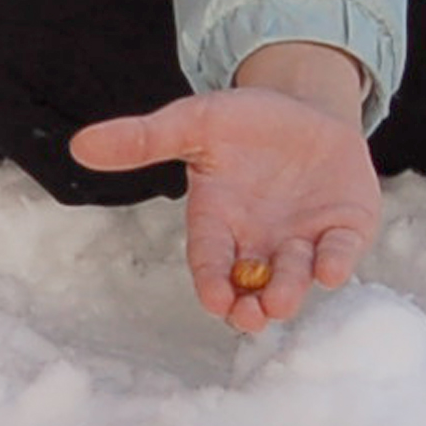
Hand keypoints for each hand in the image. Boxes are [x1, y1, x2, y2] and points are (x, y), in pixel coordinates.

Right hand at [69, 43, 379, 333]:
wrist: (306, 108)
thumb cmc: (244, 123)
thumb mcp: (193, 123)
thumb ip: (144, 139)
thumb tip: (80, 145)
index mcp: (220, 224)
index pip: (210, 262)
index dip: (210, 282)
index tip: (212, 301)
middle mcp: (261, 243)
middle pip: (252, 284)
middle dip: (251, 303)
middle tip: (249, 317)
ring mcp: (304, 240)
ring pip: (295, 276)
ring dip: (288, 290)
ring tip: (279, 302)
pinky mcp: (344, 229)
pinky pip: (340, 252)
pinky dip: (335, 262)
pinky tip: (329, 270)